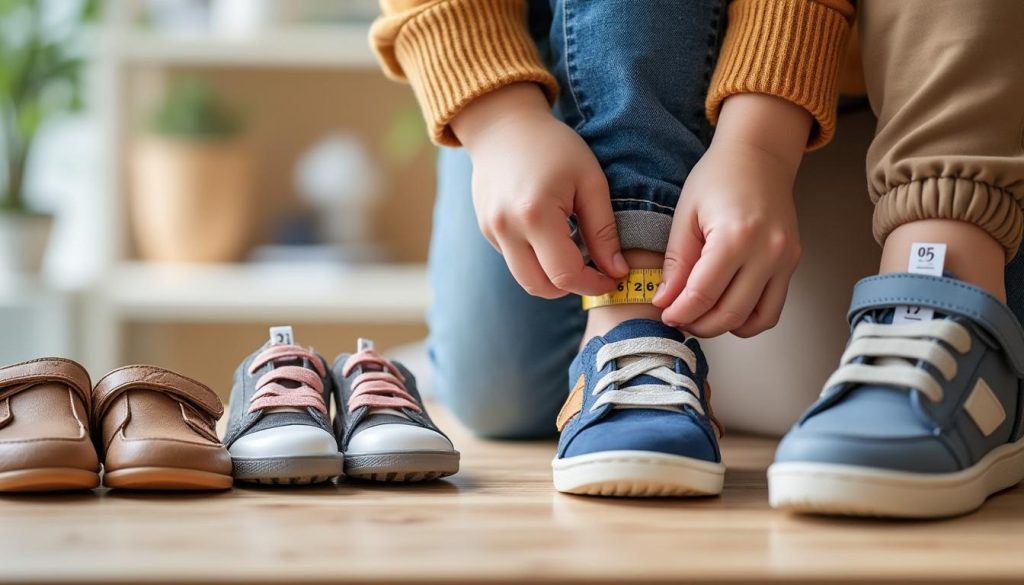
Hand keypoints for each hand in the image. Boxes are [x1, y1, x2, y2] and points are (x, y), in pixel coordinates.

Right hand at [452, 83, 627, 297]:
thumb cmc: (553, 146)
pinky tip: (552, 236)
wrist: (502, 126)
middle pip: (541, 287)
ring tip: (575, 253)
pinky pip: (515, 261)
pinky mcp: (487, 231)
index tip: (613, 278)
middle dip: (572, 287)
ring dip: (553, 277)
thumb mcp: (590, 180)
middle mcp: (506, 228)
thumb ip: (603, 230)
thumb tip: (617, 272)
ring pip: (526, 279)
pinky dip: (537, 260)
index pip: (565, 274)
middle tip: (595, 271)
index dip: (593, 284)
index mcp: (536, 214)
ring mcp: (492, 231)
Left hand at [653, 94, 809, 337]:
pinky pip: (772, 310)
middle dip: (698, 324)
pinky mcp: (791, 264)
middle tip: (678, 318)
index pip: (703, 294)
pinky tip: (726, 309)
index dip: (679, 312)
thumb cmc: (718, 177)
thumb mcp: (685, 215)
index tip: (665, 313)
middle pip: (729, 313)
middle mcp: (767, 251)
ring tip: (700, 315)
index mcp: (736, 236)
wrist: (759, 156)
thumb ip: (676, 262)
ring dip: (723, 327)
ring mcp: (785, 260)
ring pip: (754, 320)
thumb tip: (665, 301)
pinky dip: (748, 320)